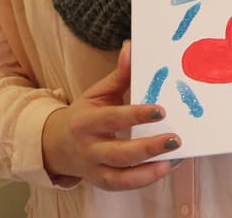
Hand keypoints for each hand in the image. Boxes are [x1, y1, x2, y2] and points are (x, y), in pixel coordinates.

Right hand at [41, 42, 181, 190]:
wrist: (56, 145)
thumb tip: (132, 47)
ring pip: (119, 176)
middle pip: (117, 153)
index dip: (136, 115)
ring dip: (147, 171)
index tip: (161, 110)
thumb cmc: (85, 114)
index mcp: (86, 121)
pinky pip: (121, 185)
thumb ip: (119, 74)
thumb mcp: (98, 93)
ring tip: (172, 160)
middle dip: (147, 147)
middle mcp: (88, 147)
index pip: (113, 118)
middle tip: (174, 139)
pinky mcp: (101, 181)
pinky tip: (164, 168)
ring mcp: (93, 167)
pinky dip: (143, 180)